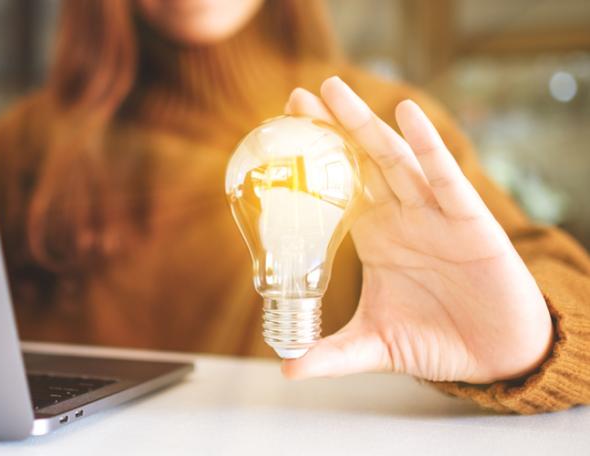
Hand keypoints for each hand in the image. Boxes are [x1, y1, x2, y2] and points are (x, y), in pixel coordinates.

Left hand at [281, 76, 551, 383]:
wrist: (494, 355)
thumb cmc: (436, 340)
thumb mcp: (375, 346)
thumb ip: (332, 354)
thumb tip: (287, 369)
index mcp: (375, 235)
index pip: (336, 189)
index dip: (311, 163)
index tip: (280, 136)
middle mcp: (399, 217)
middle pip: (359, 163)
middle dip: (329, 129)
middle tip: (296, 98)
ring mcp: (432, 214)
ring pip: (394, 159)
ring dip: (365, 124)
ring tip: (334, 92)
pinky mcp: (468, 221)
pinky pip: (445, 177)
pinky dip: (427, 145)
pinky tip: (407, 116)